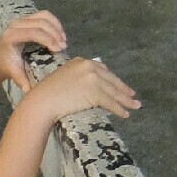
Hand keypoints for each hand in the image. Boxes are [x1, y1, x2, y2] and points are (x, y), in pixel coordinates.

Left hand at [0, 11, 66, 91]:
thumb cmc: (8, 67)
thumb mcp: (15, 74)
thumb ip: (23, 81)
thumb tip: (33, 91)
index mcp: (11, 36)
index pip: (34, 33)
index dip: (49, 39)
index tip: (60, 50)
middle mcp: (15, 24)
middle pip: (41, 23)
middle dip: (55, 34)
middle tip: (64, 46)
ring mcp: (20, 20)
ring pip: (44, 16)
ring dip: (57, 27)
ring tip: (63, 40)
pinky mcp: (27, 18)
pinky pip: (44, 15)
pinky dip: (54, 22)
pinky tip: (60, 33)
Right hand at [22, 57, 140, 123]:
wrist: (41, 102)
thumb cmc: (47, 92)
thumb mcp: (64, 76)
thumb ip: (78, 76)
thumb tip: (89, 85)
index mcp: (81, 62)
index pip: (102, 70)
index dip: (112, 79)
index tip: (119, 85)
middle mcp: (89, 67)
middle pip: (111, 80)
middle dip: (123, 89)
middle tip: (132, 95)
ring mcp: (93, 79)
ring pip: (113, 92)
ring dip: (126, 101)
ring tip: (135, 106)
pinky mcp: (95, 93)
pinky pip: (110, 102)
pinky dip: (119, 109)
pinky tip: (125, 114)